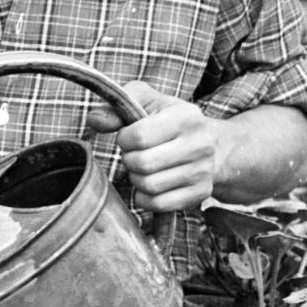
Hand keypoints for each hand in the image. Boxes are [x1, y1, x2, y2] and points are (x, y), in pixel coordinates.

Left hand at [86, 82, 219, 210]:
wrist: (212, 145)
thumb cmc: (170, 121)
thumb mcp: (148, 102)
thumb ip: (119, 105)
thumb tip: (94, 120)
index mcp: (187, 117)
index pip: (140, 136)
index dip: (125, 139)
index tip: (129, 137)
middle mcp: (200, 145)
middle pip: (143, 164)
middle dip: (130, 159)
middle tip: (135, 154)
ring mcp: (202, 172)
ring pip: (149, 186)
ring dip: (136, 178)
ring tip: (143, 168)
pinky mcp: (200, 194)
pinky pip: (158, 204)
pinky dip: (145, 197)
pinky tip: (149, 184)